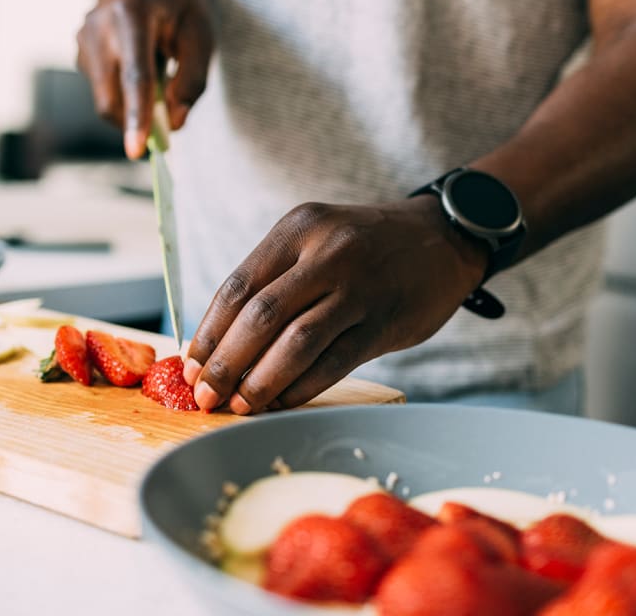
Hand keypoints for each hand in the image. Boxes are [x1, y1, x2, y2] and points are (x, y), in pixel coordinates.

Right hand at [76, 0, 212, 158]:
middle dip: (135, 123)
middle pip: (110, 97)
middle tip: (168, 129)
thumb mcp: (201, 34)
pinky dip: (125, 93)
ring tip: (159, 68)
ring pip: (105, 98)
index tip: (137, 151)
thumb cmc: (179, 2)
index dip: (137, 116)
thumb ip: (192, 80)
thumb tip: (175, 123)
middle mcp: (97, 25)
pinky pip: (103, 89)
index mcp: (131, 13)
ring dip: (133, 104)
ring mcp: (82, 38)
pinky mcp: (79, 50)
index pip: (135, 76)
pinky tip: (141, 64)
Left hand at [183, 196, 490, 412]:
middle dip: (226, 364)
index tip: (191, 368)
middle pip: (260, 316)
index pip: (238, 286)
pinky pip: (334, 362)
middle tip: (207, 397)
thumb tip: (221, 344)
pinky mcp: (385, 320)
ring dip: (261, 382)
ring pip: (296, 343)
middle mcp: (327, 252)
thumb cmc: (367, 246)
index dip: (210, 333)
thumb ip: (276, 280)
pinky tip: (282, 403)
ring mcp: (360, 287)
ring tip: (240, 406)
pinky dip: (301, 388)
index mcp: (299, 228)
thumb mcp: (318, 238)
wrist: (444, 237)